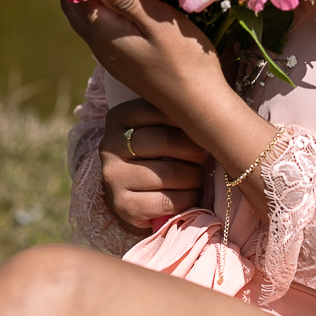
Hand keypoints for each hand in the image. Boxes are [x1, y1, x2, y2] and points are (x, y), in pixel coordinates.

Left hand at [58, 0, 228, 131]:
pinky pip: (99, 30)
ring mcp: (110, 57)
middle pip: (74, 9)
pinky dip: (97, 10)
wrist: (198, 105)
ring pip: (85, 21)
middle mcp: (100, 46)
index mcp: (105, 33)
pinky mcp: (123, 63)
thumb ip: (128, 1)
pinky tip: (113, 1)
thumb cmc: (185, 60)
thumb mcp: (160, 24)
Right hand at [99, 99, 207, 231]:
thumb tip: (206, 114)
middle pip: (164, 139)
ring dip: (193, 176)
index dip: (186, 119)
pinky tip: (190, 195)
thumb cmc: (156, 155)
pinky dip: (186, 199)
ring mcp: (113, 177)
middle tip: (204, 156)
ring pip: (168, 172)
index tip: (201, 128)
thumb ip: (174, 116)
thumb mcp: (159, 129)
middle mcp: (110, 145)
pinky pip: (166, 200)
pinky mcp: (123, 206)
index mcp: (118, 118)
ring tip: (197, 176)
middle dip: (193, 149)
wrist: (136, 199)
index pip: (157, 109)